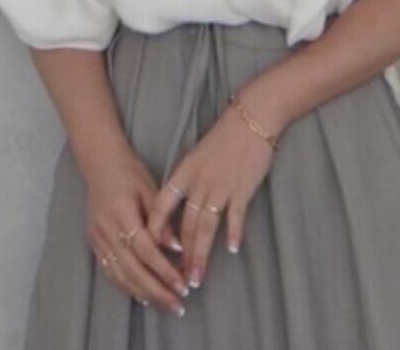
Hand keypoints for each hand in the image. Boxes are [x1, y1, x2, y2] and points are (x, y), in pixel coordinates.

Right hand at [84, 147, 190, 315]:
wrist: (100, 163)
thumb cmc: (130, 172)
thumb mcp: (152, 189)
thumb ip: (163, 220)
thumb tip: (178, 249)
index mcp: (121, 212)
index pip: (145, 249)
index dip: (164, 270)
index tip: (183, 284)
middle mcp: (105, 228)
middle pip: (132, 269)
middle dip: (156, 291)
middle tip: (178, 305)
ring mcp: (97, 237)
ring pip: (119, 275)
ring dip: (143, 294)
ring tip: (165, 305)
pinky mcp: (93, 242)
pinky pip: (110, 271)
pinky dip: (127, 286)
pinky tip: (143, 295)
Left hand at [146, 95, 279, 289]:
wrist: (250, 119)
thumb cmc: (224, 137)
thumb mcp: (197, 155)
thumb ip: (187, 180)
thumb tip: (178, 204)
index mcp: (184, 172)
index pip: (162, 205)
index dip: (155, 229)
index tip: (149, 251)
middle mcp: (199, 182)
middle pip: (186, 225)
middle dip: (182, 255)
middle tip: (178, 279)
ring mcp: (220, 186)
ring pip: (206, 226)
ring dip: (201, 254)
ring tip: (197, 276)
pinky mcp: (242, 188)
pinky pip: (235, 215)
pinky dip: (233, 233)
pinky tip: (232, 249)